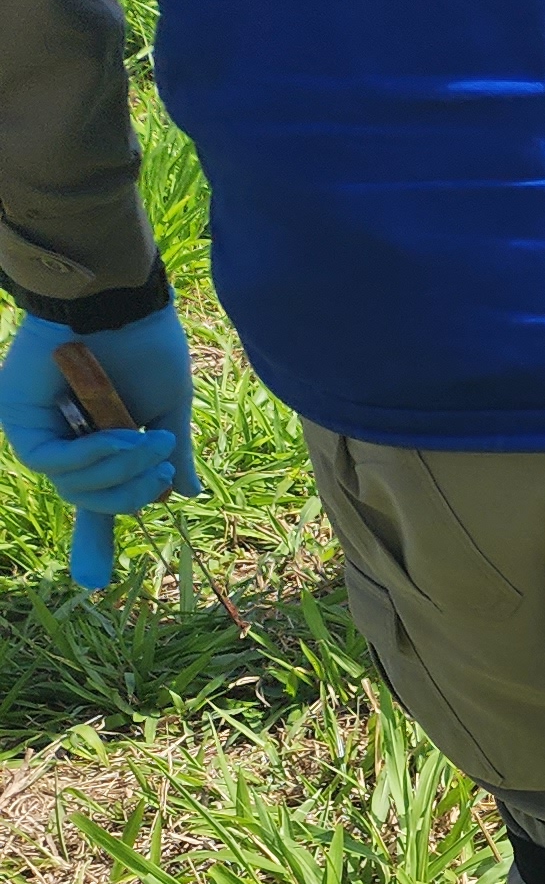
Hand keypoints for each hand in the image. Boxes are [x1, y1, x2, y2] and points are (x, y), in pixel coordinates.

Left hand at [1, 307, 199, 592]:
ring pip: (70, 486)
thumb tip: (188, 496)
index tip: (92, 582)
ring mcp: (37, 427)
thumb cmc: (147, 346)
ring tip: (150, 441)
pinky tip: (119, 436)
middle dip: (131, 494)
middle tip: (163, 471)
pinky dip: (91, 457)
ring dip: (118, 473)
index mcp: (97, 439)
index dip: (93, 539)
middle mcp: (63, 437)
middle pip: (89, 499)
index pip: (92, 495)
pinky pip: (50, 462)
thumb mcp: (167, 413)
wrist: (122, 301)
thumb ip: (172, 457)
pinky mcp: (16, 416)